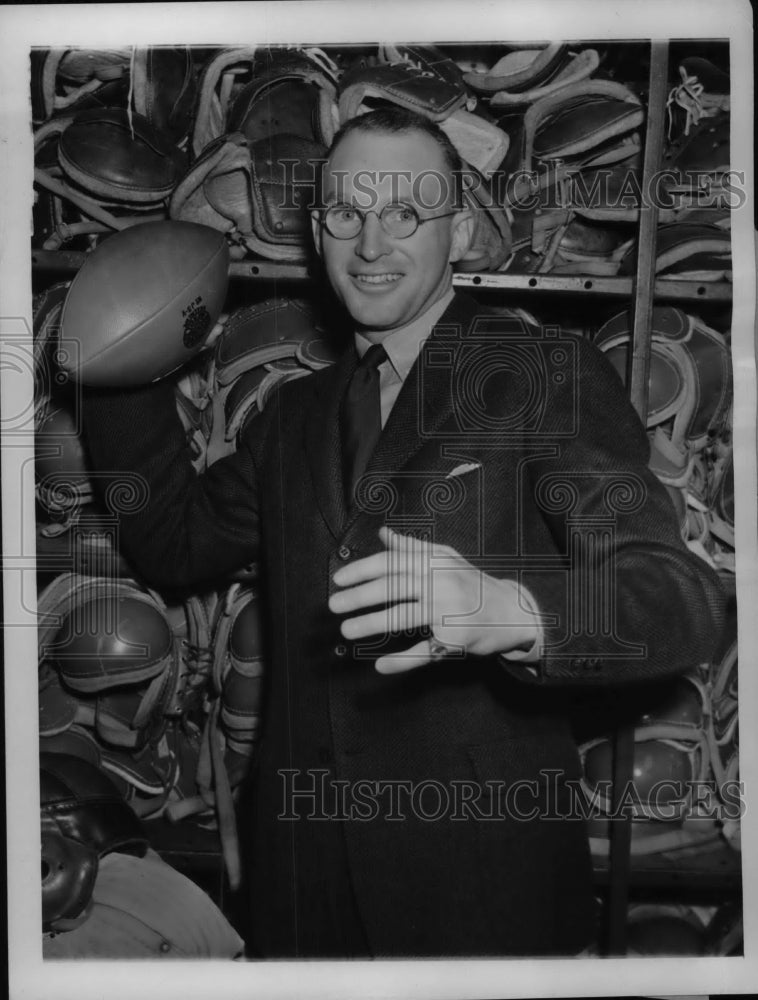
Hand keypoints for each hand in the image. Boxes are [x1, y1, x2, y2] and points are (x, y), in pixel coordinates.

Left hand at [329, 527, 538, 673]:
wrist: (512, 611)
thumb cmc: (471, 584)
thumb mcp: (445, 559)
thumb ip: (412, 547)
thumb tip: (382, 533)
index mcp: (435, 562)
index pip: (392, 562)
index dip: (362, 570)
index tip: (338, 580)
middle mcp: (441, 583)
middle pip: (393, 588)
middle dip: (359, 596)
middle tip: (333, 605)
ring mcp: (449, 612)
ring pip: (403, 618)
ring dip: (371, 624)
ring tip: (347, 630)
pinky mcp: (456, 639)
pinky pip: (423, 651)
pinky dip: (401, 661)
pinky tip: (380, 665)